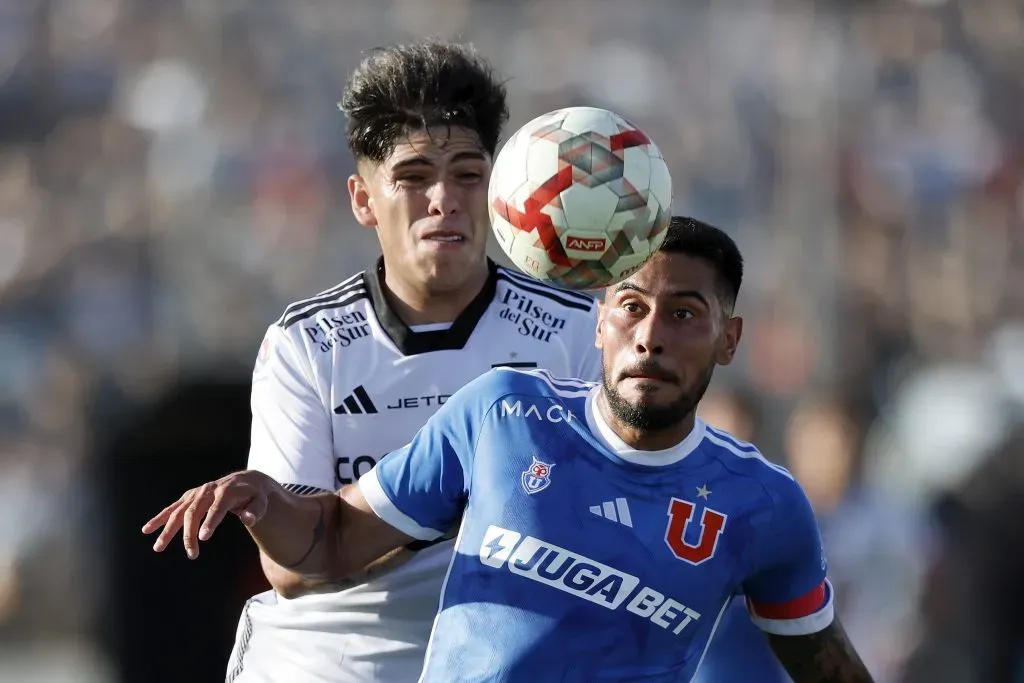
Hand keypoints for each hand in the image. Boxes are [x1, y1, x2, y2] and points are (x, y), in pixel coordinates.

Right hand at [142, 470, 278, 559]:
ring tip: (158, 547)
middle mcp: (208, 490)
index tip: (203, 538)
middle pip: (194, 512)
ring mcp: (196, 493)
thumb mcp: (261, 501)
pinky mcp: (189, 497)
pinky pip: (172, 508)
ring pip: (179, 512)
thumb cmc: (254, 495)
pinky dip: (160, 518)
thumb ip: (256, 510)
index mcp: (226, 491)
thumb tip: (248, 519)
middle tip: (192, 554)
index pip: (217, 507)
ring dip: (168, 529)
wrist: (246, 481)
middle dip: (189, 534)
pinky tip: (147, 529)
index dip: (210, 521)